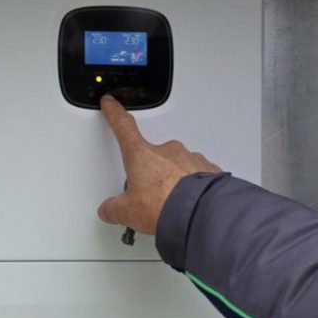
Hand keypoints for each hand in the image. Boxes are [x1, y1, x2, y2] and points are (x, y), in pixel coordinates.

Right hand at [97, 95, 221, 234]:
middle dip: (151, 174)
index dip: (115, 114)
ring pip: (177, 166)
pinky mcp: (208, 170)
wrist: (199, 213)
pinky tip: (190, 203)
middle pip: (153, 157)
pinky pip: (197, 175)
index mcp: (142, 155)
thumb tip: (109, 210)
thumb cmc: (165, 206)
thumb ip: (115, 208)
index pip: (124, 127)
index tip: (112, 104)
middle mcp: (167, 151)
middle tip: (151, 197)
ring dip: (174, 181)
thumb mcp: (128, 211)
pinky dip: (193, 187)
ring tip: (172, 205)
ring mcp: (189, 158)